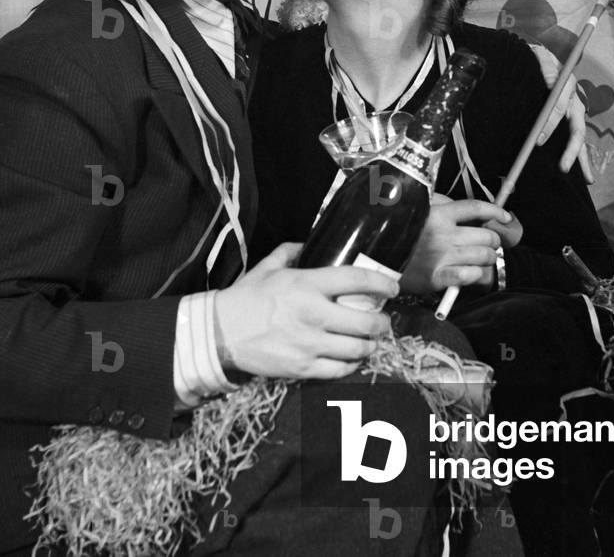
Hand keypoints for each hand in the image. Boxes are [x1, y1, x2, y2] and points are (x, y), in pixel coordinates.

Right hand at [214, 243, 396, 379]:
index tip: (393, 288)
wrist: (220, 333)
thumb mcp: (268, 267)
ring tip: (370, 341)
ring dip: (370, 345)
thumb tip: (308, 243)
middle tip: (383, 321)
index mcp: (306, 284)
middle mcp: (313, 314)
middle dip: (382, 323)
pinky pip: (340, 370)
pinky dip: (351, 365)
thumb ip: (291, 252)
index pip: (357, 281)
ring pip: (358, 349)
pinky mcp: (302, 368)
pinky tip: (350, 358)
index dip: (382, 284)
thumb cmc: (246, 298)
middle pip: (366, 322)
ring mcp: (309, 344)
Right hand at [400, 197, 520, 295]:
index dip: (496, 212)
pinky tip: (470, 273)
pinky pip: (471, 276)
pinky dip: (476, 275)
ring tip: (479, 260)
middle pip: (487, 236)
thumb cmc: (398, 231)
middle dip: (492, 241)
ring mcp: (443, 257)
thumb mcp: (416, 208)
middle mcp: (444, 234)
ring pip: (484, 257)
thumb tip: (467, 210)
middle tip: (487, 244)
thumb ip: (440, 205)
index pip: (477, 209)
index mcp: (439, 214)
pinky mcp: (439, 277)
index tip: (505, 216)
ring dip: (487, 259)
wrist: (375, 257)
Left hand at [528, 44, 594, 183]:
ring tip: (588, 180)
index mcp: (567, 87)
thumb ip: (545, 67)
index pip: (560, 109)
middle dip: (572, 151)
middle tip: (565, 168)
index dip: (550, 124)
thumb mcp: (540, 57)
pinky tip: (582, 174)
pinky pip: (575, 140)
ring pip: (580, 139)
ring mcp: (575, 114)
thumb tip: (550, 81)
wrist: (541, 58)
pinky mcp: (571, 121)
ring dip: (583, 159)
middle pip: (577, 130)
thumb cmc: (539, 59)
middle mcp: (575, 103)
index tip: (540, 140)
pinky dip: (579, 156)